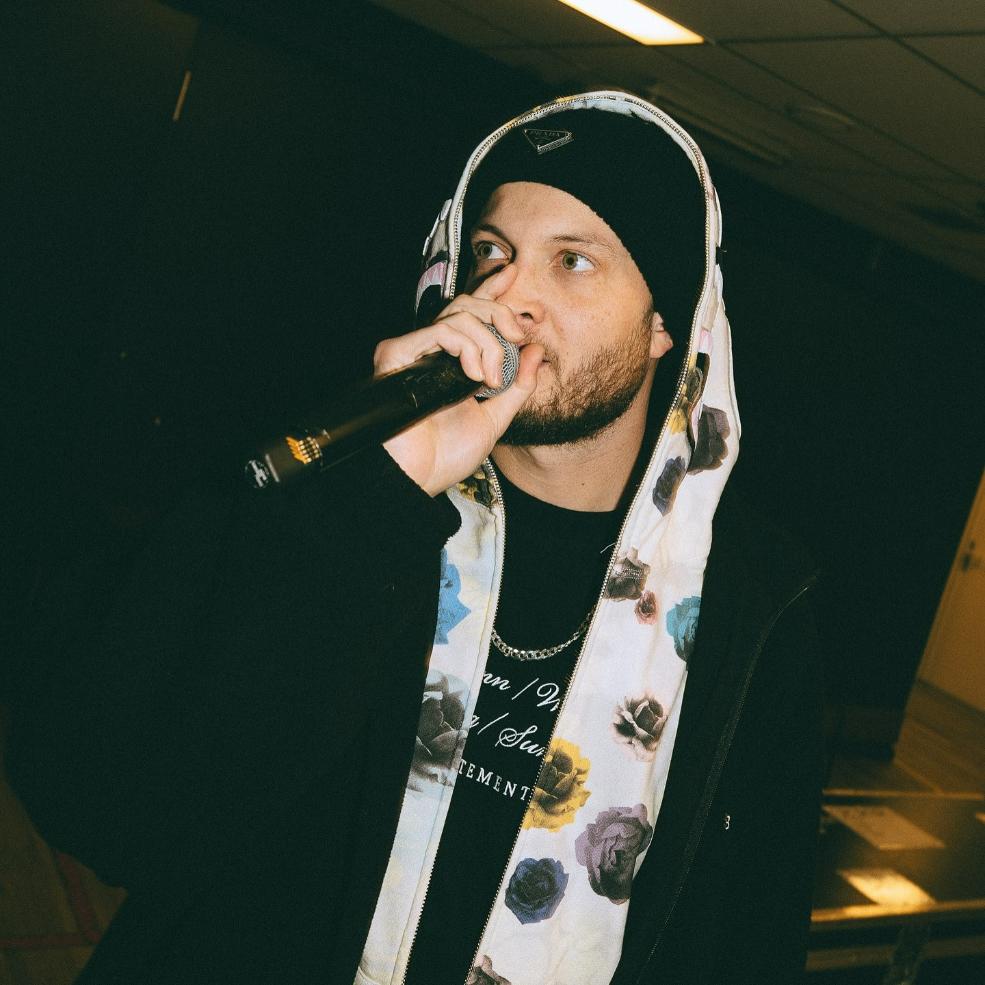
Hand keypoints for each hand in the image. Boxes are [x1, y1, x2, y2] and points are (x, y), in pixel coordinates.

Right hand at [376, 264, 544, 495]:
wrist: (418, 478)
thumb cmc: (446, 455)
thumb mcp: (496, 419)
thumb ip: (517, 387)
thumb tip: (535, 351)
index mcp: (452, 362)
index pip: (471, 314)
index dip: (490, 289)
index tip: (512, 274)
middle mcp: (431, 351)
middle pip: (467, 305)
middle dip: (500, 314)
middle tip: (517, 336)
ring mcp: (413, 351)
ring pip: (458, 314)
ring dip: (487, 342)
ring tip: (491, 376)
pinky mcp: (397, 354)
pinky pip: (440, 330)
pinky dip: (465, 346)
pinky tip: (472, 373)